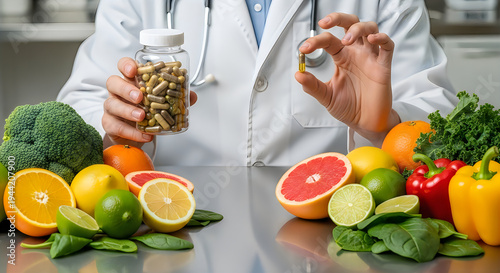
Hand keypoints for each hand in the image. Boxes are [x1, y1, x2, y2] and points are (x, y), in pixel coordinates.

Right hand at [103, 57, 197, 145]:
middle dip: (126, 88)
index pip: (124, 66)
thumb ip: (176, 97)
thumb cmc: (147, 111)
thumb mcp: (162, 102)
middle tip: (140, 97)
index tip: (134, 70)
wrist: (136, 133)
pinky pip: (115, 126)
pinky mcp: (110, 124)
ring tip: (142, 116)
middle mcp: (119, 91)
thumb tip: (192, 96)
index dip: (126, 65)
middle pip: (113, 82)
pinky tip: (144, 134)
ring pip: (112, 104)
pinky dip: (131, 131)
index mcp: (131, 80)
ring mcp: (112, 107)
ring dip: (127, 110)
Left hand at [295, 13, 399, 145]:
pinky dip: (381, 38)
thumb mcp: (326, 96)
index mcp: (341, 57)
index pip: (328, 40)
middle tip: (325, 23)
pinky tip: (372, 40)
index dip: (315, 41)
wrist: (365, 122)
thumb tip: (297, 74)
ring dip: (358, 28)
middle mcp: (356, 53)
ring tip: (346, 39)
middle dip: (338, 18)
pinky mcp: (383, 66)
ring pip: (369, 29)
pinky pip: (387, 46)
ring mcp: (370, 57)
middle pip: (350, 23)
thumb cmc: (349, 107)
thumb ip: (312, 86)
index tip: (304, 48)